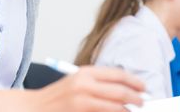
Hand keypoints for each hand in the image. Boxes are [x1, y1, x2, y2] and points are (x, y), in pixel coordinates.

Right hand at [0, 66, 143, 111]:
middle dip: (137, 98)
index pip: (118, 74)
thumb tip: (124, 89)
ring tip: (134, 111)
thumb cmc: (57, 97)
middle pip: (120, 91)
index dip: (135, 81)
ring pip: (116, 106)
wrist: (35, 108)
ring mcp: (82, 101)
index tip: (144, 87)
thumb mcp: (77, 82)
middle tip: (144, 102)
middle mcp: (84, 84)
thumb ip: (98, 83)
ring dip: (129, 110)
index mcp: (85, 72)